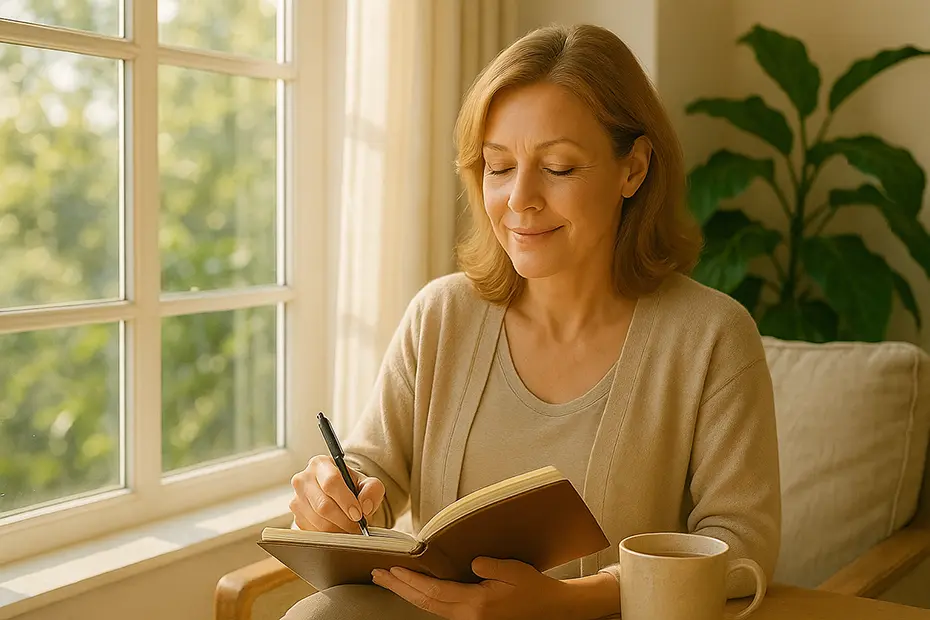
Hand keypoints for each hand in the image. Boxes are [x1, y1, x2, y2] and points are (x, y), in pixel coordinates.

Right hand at [289, 455, 384, 532]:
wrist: (338, 495)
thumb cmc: (351, 487)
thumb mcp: (367, 483)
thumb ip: (372, 489)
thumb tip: (365, 506)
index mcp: (321, 464)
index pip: (331, 482)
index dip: (346, 500)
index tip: (358, 514)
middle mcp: (303, 479)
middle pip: (323, 505)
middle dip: (344, 520)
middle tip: (357, 526)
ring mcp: (297, 499)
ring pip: (318, 521)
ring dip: (337, 529)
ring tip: (350, 528)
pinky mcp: (296, 516)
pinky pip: (312, 531)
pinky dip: (328, 535)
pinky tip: (338, 529)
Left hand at [371, 557, 575, 619]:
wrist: (550, 610)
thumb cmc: (534, 588)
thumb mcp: (514, 572)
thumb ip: (489, 566)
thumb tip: (470, 563)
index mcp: (477, 604)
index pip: (435, 591)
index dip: (411, 581)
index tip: (392, 569)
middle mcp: (468, 616)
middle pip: (425, 603)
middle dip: (399, 588)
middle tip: (378, 574)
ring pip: (430, 608)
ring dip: (407, 593)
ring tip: (389, 580)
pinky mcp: (472, 619)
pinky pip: (440, 609)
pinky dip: (423, 597)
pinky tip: (414, 589)